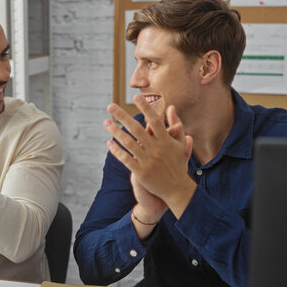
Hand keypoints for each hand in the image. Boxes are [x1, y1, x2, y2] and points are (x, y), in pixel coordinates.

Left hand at [103, 94, 195, 216]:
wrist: (176, 189)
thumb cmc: (178, 163)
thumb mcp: (180, 143)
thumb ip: (175, 124)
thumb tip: (171, 106)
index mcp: (166, 141)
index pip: (154, 120)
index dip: (145, 107)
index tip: (135, 96)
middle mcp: (156, 149)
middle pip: (136, 129)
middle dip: (122, 116)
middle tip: (110, 106)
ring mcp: (147, 161)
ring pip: (128, 143)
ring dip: (115, 131)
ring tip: (106, 122)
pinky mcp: (140, 172)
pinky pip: (125, 158)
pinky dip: (116, 150)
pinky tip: (108, 143)